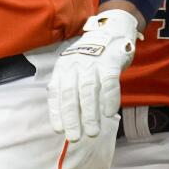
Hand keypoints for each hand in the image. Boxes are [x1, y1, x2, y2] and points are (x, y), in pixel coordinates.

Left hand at [50, 8, 139, 140]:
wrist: (112, 31)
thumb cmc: (91, 58)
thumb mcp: (74, 67)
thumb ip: (70, 88)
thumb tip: (67, 118)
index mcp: (63, 67)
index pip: (56, 91)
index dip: (56, 111)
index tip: (58, 129)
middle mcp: (75, 64)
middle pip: (71, 93)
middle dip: (72, 117)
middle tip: (75, 137)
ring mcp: (93, 62)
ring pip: (88, 90)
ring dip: (90, 113)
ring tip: (92, 132)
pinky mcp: (110, 61)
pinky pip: (109, 82)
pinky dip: (109, 99)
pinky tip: (109, 113)